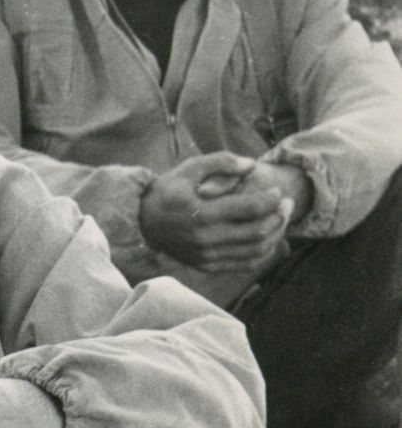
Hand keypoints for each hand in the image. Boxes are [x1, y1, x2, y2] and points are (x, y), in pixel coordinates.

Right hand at [139, 151, 299, 273]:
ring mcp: (207, 256)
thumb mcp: (188, 169)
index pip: (251, 208)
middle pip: (258, 231)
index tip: (277, 191)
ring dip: (275, 235)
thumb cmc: (166, 192)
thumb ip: (220, 162)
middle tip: (286, 204)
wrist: (140, 223)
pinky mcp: (207, 266)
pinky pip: (245, 263)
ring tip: (281, 220)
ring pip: (256, 250)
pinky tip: (268, 238)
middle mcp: (206, 239)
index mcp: (202, 214)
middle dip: (279, 216)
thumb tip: (252, 165)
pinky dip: (263, 252)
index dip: (271, 199)